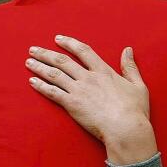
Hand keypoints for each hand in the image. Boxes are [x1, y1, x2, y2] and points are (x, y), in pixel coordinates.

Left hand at [26, 35, 157, 164]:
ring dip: (39, 67)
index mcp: (103, 71)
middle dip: (46, 53)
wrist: (125, 128)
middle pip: (62, 61)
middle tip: (33, 49)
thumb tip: (128, 50)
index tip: (58, 38)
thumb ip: (130, 67)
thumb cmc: (134, 110)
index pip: (83, 51)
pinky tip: (32, 82)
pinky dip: (41, 86)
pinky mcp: (72, 105)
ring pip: (54, 74)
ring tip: (28, 62)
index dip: (69, 43)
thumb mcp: (138, 85)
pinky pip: (52, 92)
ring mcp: (79, 90)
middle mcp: (88, 77)